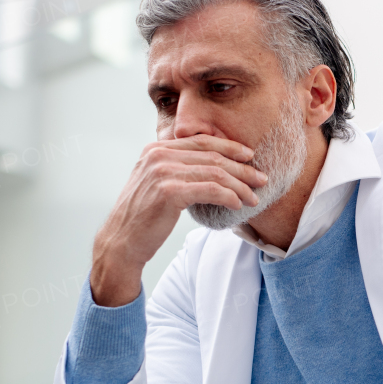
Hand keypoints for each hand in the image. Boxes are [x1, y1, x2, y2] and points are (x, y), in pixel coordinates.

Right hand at [91, 135, 267, 305]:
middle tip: (261, 179)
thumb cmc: (143, 217)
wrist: (121, 242)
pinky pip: (210, 190)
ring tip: (254, 197)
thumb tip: (211, 168)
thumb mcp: (157, 184)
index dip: (229, 147)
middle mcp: (158, 155)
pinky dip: (228, 196)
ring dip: (240, 186)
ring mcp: (162, 172)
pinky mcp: (169, 192)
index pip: (201, 141)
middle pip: (212, 156)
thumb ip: (177, 169)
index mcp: (156, 149)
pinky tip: (237, 205)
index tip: (249, 156)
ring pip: (215, 173)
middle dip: (241, 168)